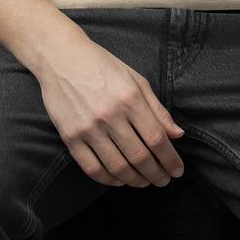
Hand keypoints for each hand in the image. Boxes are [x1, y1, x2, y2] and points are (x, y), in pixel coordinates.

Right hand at [37, 34, 185, 187]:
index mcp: (130, 98)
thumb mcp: (135, 79)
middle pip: (139, 156)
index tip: (177, 170)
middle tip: (163, 180)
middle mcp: (110, 115)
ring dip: (135, 180)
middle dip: (156, 174)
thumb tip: (177, 134)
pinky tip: (119, 179)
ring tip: (144, 181)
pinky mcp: (70, 137)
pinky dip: (109, 180)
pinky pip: (92, 168)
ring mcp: (88, 128)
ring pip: (117, 167)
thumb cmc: (102, 65)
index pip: (157, 138)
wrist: (61, 57)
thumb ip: (157, 109)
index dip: (170, 159)